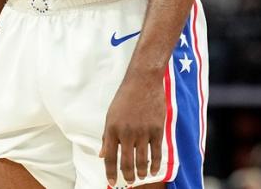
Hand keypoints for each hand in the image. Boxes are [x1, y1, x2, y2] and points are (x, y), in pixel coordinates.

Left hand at [100, 71, 165, 185]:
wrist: (143, 81)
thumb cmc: (125, 98)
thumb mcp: (110, 116)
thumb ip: (107, 137)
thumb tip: (102, 155)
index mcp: (112, 129)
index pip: (110, 157)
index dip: (110, 173)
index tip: (112, 182)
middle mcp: (127, 132)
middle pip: (126, 162)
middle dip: (128, 175)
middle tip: (129, 181)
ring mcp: (143, 132)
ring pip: (142, 160)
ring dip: (141, 172)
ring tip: (141, 177)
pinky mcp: (157, 130)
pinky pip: (156, 152)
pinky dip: (155, 164)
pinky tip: (153, 171)